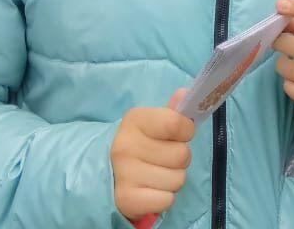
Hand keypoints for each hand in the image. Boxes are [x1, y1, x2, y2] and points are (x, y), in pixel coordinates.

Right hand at [111, 89, 193, 220]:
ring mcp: (124, 174)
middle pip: (182, 155)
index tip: (179, 134)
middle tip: (164, 158)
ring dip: (173, 179)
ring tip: (157, 174)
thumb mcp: (153, 122)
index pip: (177, 124)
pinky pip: (167, 200)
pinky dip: (164, 197)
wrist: (107, 172)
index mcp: (134, 120)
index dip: (186, 131)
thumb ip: (172, 111)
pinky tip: (151, 190)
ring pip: (178, 179)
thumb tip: (186, 93)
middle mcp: (125, 146)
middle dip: (180, 159)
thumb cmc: (140, 143)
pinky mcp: (126, 200)